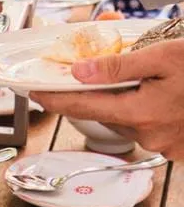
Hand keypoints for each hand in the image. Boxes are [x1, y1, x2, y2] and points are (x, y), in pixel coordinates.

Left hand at [31, 39, 183, 158]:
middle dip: (98, 94)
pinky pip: (148, 130)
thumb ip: (120, 66)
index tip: (36, 92)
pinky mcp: (176, 149)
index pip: (81, 108)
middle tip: (98, 72)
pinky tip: (160, 96)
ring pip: (125, 122)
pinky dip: (146, 113)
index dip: (56, 100)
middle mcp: (149, 135)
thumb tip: (80, 71)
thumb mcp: (164, 56)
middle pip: (104, 114)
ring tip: (142, 80)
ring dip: (124, 104)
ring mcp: (163, 145)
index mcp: (140, 113)